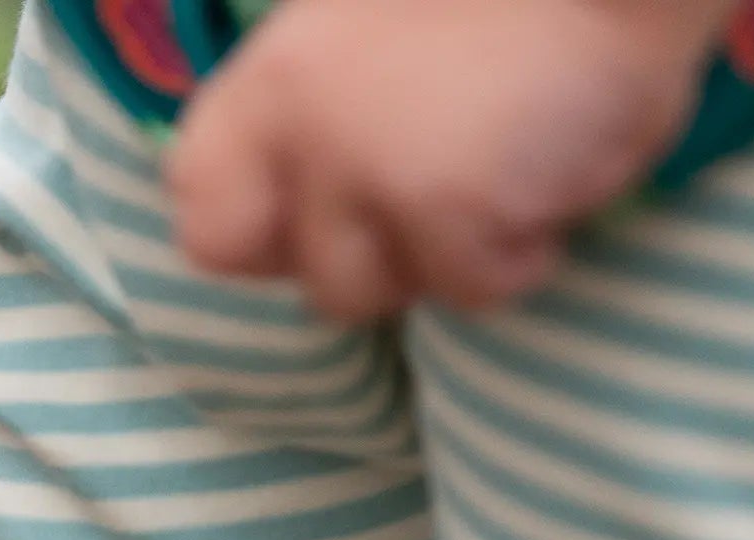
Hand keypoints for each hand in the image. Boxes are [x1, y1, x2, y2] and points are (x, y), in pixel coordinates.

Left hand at [168, 0, 729, 318]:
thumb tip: (303, 222)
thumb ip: (327, 119)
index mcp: (274, 78)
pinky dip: (524, 253)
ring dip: (449, 259)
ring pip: (382, 297)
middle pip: (307, 281)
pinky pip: (477, 290)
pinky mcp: (444, 207)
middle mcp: (300, 129)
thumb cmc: (513, 4)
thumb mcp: (376, 41)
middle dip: (370, 269)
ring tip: (505, 166)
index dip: (268, 241)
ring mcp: (366, 171)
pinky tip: (550, 169)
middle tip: (437, 202)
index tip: (335, 218)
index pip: (203, 216)